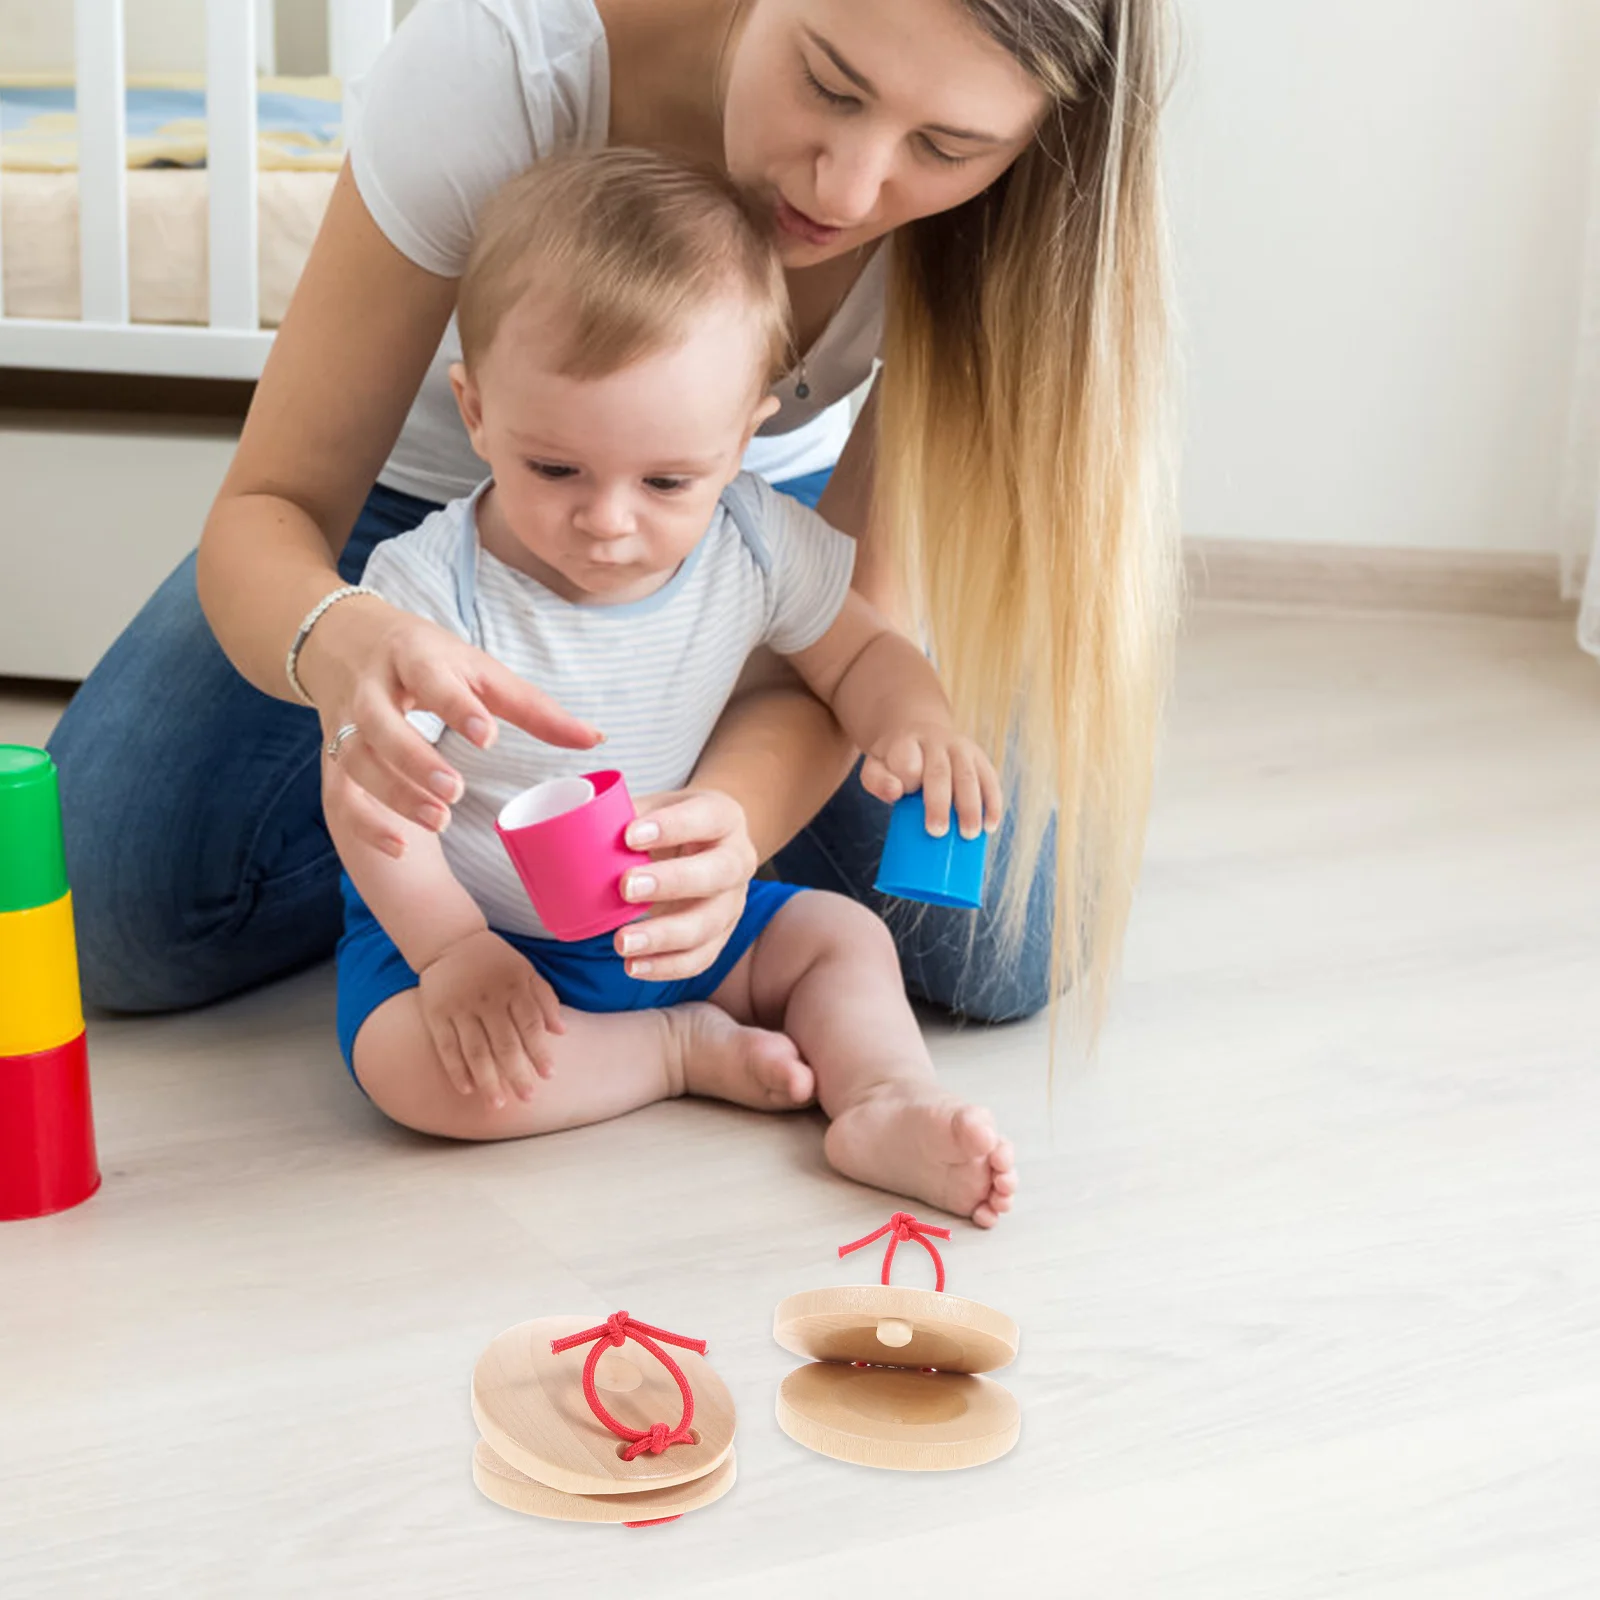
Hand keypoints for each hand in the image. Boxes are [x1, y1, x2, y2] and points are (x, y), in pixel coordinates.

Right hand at [302, 596, 603, 856]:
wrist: (346, 641)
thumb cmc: (429, 659)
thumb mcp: (481, 671)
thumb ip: (535, 708)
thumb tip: (596, 739)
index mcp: (415, 656)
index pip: (432, 678)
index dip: (458, 706)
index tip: (487, 736)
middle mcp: (372, 687)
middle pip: (381, 723)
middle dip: (414, 759)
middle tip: (456, 791)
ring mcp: (345, 721)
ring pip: (356, 760)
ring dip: (394, 794)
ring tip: (440, 821)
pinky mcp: (332, 754)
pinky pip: (339, 793)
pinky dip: (365, 823)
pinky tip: (400, 847)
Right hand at [416, 929, 565, 1108]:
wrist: (449, 940)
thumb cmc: (495, 960)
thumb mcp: (526, 970)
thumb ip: (545, 999)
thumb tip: (562, 1032)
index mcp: (513, 987)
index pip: (530, 1025)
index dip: (540, 1052)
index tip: (549, 1075)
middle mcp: (487, 1000)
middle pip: (504, 1044)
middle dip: (517, 1074)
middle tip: (528, 1098)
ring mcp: (460, 1009)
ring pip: (475, 1051)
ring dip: (488, 1080)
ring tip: (498, 1104)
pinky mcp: (436, 1015)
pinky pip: (446, 1048)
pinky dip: (456, 1070)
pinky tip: (468, 1089)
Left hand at [611, 789, 758, 981]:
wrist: (708, 845)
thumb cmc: (673, 825)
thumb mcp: (658, 807)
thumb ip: (626, 814)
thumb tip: (577, 825)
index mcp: (724, 817)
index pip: (706, 818)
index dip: (672, 827)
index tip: (630, 835)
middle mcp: (738, 860)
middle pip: (717, 874)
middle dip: (671, 882)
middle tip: (626, 887)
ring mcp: (733, 903)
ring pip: (708, 925)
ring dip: (664, 936)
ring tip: (622, 941)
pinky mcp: (721, 935)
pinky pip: (700, 958)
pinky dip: (666, 966)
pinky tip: (634, 966)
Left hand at [860, 725, 1003, 839]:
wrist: (920, 733)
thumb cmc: (896, 761)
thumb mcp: (876, 766)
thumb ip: (877, 780)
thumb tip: (895, 792)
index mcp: (908, 742)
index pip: (908, 759)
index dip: (908, 776)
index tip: (907, 793)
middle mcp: (937, 742)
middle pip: (940, 772)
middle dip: (940, 803)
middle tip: (937, 832)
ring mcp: (962, 749)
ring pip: (968, 776)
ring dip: (971, 807)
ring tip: (969, 834)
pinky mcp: (980, 759)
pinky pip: (990, 780)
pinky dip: (992, 804)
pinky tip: (990, 825)